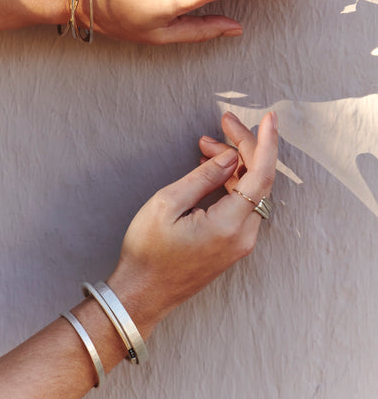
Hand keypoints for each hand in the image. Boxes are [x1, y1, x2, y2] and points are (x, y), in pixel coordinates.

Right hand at [107, 111, 277, 335]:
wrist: (142, 294)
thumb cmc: (147, 251)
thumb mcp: (167, 204)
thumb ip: (203, 177)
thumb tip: (230, 157)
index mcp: (229, 225)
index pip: (261, 175)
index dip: (266, 143)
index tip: (269, 118)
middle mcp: (243, 235)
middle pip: (258, 180)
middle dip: (242, 147)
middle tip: (221, 123)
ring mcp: (240, 242)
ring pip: (251, 191)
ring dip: (234, 164)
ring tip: (207, 145)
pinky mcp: (233, 244)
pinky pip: (243, 205)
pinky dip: (232, 182)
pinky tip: (213, 169)